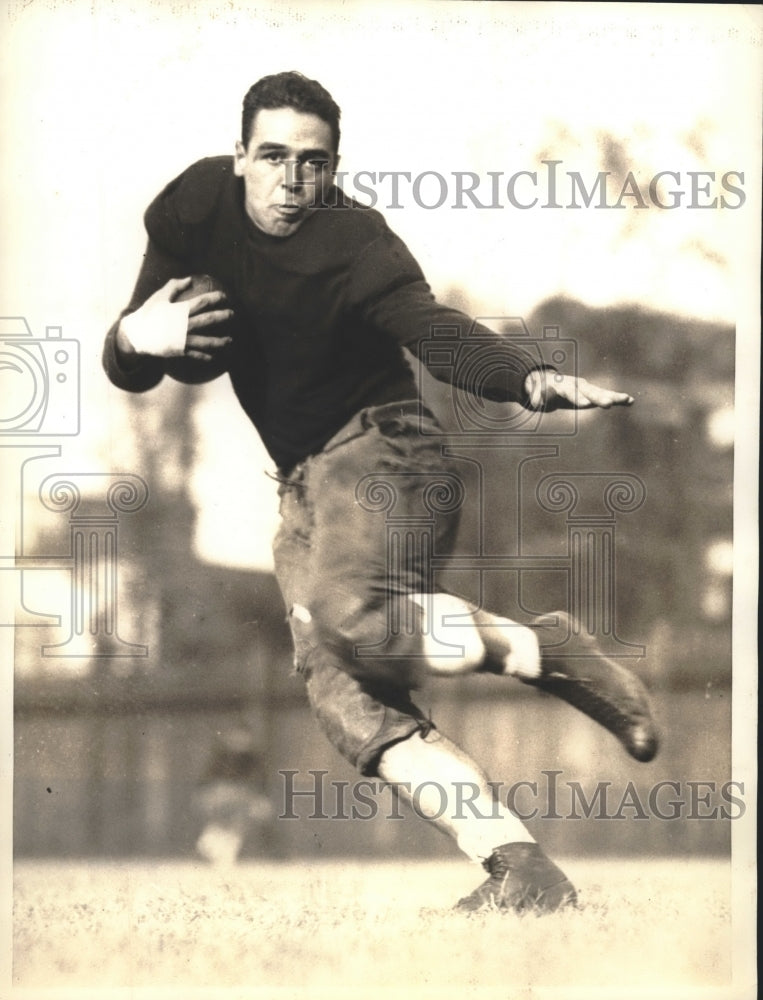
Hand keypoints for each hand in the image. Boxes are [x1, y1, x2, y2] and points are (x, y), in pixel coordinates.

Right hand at [117, 276, 234, 359]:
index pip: (202, 302)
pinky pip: (195, 354)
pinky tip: (214, 357)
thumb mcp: (159, 297)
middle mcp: (184, 325)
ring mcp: (183, 339)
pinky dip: (205, 356)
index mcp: (180, 311)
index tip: (224, 297)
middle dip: (222, 317)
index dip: (215, 298)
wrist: (137, 335)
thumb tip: (189, 279)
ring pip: (206, 341)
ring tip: (230, 340)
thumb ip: (174, 286)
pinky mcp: (180, 350)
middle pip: (208, 320)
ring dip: (219, 341)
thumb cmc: (149, 313)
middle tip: (232, 314)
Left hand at [524, 369, 633, 410]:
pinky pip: (607, 395)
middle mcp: (578, 385)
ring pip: (601, 392)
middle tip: (608, 404)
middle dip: (599, 398)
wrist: (551, 381)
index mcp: (564, 385)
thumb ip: (536, 397)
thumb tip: (533, 402)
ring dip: (614, 396)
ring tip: (627, 399)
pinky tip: (630, 401)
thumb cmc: (542, 390)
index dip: (577, 398)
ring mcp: (587, 388)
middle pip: (589, 391)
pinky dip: (617, 398)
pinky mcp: (593, 393)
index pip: (571, 392)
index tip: (585, 404)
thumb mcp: (537, 393)